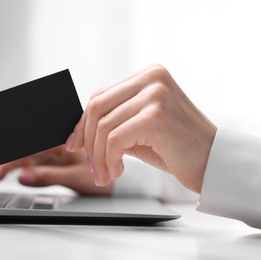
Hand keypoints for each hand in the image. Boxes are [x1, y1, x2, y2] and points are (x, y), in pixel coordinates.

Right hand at [0, 145, 112, 195]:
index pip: (28, 144)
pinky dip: (9, 172)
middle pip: (19, 150)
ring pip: (18, 158)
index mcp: (60, 139)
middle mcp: (51, 142)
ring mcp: (47, 152)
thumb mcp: (76, 177)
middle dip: (0, 164)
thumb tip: (21, 177)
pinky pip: (24, 165)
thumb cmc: (103, 172)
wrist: (115, 177)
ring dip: (0, 169)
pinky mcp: (45, 161)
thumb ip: (48, 176)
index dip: (9, 156)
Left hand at [65, 64, 216, 192]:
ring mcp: (155, 94)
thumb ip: (113, 122)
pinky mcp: (155, 116)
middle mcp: (151, 79)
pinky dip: (110, 160)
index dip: (82, 122)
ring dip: (98, 156)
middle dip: (87, 141)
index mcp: (148, 75)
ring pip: (103, 126)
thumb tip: (77, 133)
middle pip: (97, 107)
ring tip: (105, 174)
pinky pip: (114, 139)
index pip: (100, 95)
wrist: (212, 162)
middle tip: (91, 166)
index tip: (75, 144)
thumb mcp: (139, 127)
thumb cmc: (176, 146)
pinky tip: (118, 171)